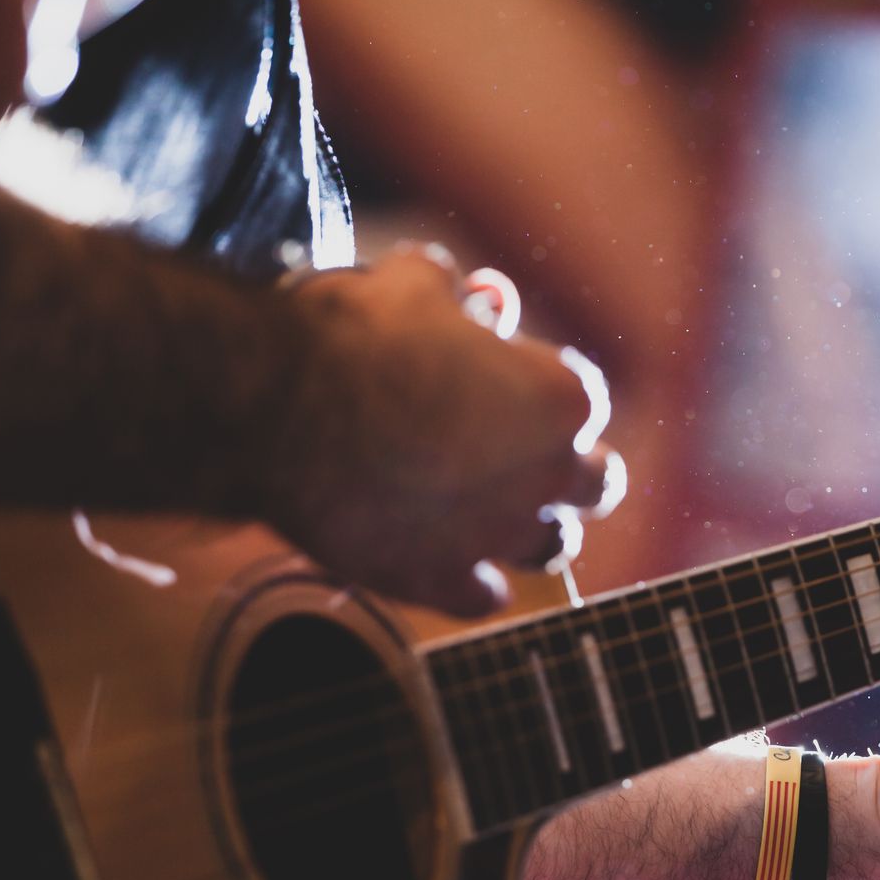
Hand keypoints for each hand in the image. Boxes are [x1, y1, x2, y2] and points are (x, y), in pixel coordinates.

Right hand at [268, 248, 619, 615]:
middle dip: (567, 468)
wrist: (282, 406)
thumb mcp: (415, 282)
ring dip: (531, 530)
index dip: (539, 387)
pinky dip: (470, 583)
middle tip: (525, 456)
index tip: (504, 382)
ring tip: (494, 514)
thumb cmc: (352, 333)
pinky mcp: (443, 580)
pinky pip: (482, 598)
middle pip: (597, 483)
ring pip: (552, 547)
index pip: (582, 398)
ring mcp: (499, 534)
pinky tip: (446, 564)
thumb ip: (455, 294)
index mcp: (558, 396)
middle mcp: (548, 472)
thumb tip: (463, 297)